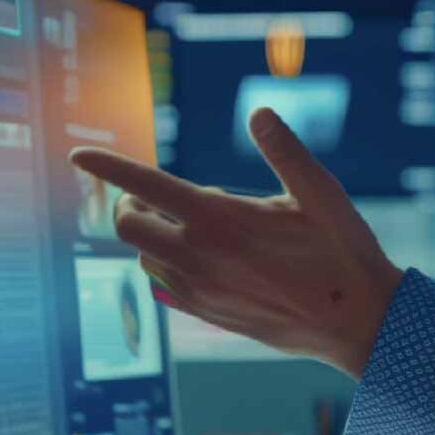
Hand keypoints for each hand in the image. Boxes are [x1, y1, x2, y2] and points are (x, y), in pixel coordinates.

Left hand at [70, 109, 401, 377]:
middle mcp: (200, 257)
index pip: (145, 186)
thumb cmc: (342, 252)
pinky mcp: (207, 315)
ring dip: (153, 234)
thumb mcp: (320, 192)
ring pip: (144, 257)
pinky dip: (168, 262)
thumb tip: (258, 112)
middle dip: (129, 204)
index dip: (106, 166)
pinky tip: (204, 255)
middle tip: (156, 195)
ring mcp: (200, 291)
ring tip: (195, 224)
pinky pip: (163, 284)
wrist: (356, 322)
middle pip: (127, 227)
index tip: (78, 154)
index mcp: (220, 219)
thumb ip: (285, 150)